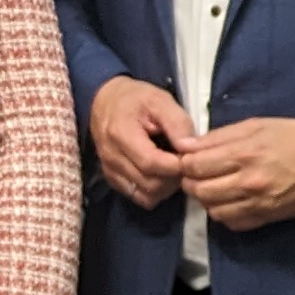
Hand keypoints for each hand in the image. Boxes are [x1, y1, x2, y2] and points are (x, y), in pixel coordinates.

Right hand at [89, 77, 195, 209]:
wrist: (104, 101)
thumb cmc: (134, 98)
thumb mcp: (159, 100)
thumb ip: (177, 122)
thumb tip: (190, 148)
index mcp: (121, 134)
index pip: (151, 163)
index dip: (175, 165)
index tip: (188, 156)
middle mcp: (112, 157)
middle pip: (150, 183)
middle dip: (173, 178)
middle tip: (184, 163)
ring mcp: (110, 170)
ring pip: (145, 195)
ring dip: (165, 188)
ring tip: (173, 169)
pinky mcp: (112, 179)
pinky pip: (137, 196)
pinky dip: (153, 191)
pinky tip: (160, 175)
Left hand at [174, 116, 294, 232]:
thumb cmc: (293, 137)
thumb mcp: (256, 125)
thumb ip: (219, 136)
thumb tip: (186, 145)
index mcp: (244, 153)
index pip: (195, 165)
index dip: (184, 162)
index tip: (185, 158)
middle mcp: (248, 182)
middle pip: (199, 189)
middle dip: (190, 180)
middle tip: (195, 173)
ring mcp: (257, 203)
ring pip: (212, 209)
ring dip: (205, 198)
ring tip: (211, 185)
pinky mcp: (265, 218)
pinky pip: (231, 222)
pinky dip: (223, 212)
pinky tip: (227, 200)